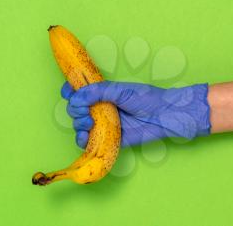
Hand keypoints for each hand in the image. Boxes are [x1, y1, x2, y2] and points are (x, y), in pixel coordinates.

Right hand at [61, 81, 210, 147]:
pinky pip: (91, 143)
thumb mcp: (119, 90)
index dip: (69, 92)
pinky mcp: (109, 140)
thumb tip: (75, 98)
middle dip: (74, 111)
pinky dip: (83, 141)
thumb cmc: (145, 98)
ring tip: (89, 123)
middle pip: (75, 110)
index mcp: (102, 93)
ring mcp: (104, 124)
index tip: (69, 93)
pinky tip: (85, 137)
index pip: (78, 92)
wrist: (164, 115)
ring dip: (78, 125)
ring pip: (80, 126)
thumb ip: (96, 92)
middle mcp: (100, 109)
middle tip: (85, 112)